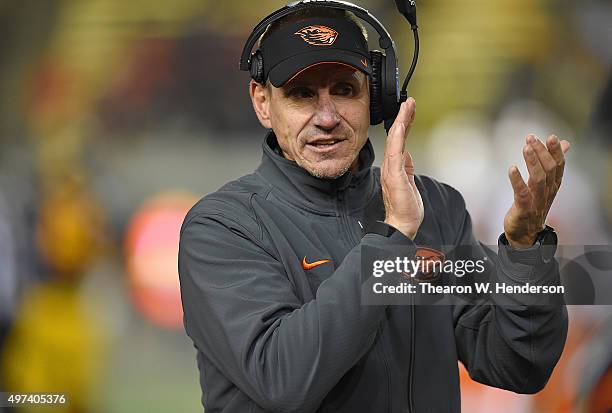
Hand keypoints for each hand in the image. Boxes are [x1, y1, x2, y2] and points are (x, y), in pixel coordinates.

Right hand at [381, 98, 423, 239]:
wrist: (402, 225)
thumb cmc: (405, 208)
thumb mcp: (409, 182)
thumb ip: (407, 167)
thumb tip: (407, 154)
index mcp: (394, 167)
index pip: (399, 140)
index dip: (404, 124)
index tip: (408, 109)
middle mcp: (390, 166)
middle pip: (397, 136)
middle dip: (403, 117)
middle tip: (409, 101)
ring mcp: (391, 170)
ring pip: (396, 141)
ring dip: (402, 122)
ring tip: (407, 106)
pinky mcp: (394, 176)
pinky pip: (395, 153)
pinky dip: (397, 138)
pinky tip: (400, 127)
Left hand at [504, 134, 570, 248]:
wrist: (526, 234)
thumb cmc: (534, 205)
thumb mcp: (545, 184)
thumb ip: (553, 164)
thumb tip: (565, 143)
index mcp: (553, 185)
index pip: (559, 165)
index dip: (556, 151)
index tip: (551, 137)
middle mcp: (547, 192)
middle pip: (549, 169)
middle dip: (541, 152)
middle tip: (531, 138)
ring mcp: (537, 201)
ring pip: (538, 179)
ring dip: (532, 162)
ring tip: (526, 148)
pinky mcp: (524, 209)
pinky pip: (522, 194)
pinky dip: (517, 181)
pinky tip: (512, 168)